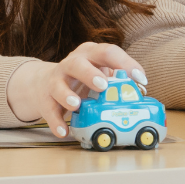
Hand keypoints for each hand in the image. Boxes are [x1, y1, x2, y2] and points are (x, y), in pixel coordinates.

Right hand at [6, 42, 147, 137]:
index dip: (125, 63)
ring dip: (67, 95)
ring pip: (58, 85)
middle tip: (103, 85)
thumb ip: (117, 78)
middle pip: (78, 64)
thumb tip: (140, 91)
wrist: (44, 83)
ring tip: (77, 105)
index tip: (140, 78)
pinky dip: (56, 121)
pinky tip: (63, 131)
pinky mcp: (45, 98)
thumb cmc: (83, 77)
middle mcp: (71, 63)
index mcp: (90, 53)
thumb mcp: (100, 72)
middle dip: (90, 74)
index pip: (108, 52)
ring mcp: (56, 80)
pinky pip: (49, 109)